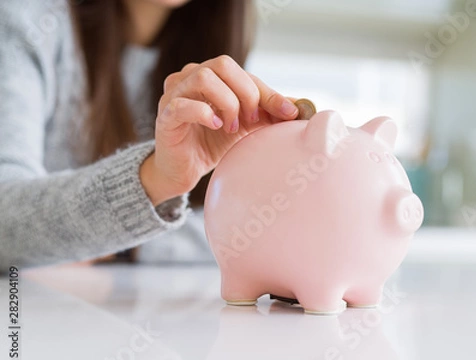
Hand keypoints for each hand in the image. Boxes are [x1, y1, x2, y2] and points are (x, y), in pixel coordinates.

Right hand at [140, 55, 298, 205]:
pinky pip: (182, 105)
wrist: (184, 170)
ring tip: (232, 128)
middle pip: (222, 64)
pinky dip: (205, 114)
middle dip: (245, 92)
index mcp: (211, 77)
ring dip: (227, 103)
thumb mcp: (247, 126)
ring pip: (203, 78)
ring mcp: (174, 94)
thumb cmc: (213, 143)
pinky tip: (217, 128)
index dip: (267, 91)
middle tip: (252, 120)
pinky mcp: (165, 116)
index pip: (242, 72)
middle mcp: (190, 78)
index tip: (286, 114)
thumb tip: (302, 108)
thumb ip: (270, 113)